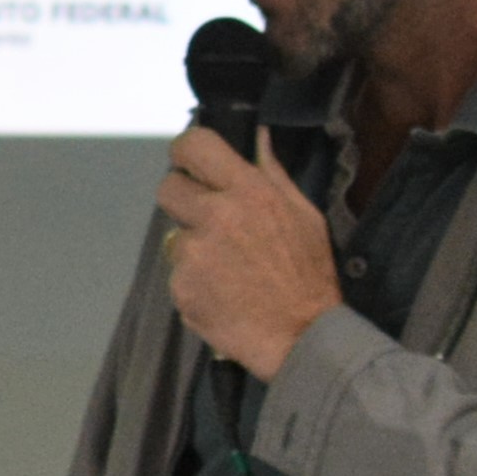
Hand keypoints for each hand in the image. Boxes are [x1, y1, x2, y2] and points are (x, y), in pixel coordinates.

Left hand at [155, 125, 339, 380]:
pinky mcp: (181, 287)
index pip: (193, 146)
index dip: (185, 153)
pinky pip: (178, 274)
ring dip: (193, 249)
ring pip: (174, 237)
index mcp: (249, 191)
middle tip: (207, 221)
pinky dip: (194, 283)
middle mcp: (215, 216)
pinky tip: (222, 293)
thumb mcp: (304, 216)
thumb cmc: (309, 275)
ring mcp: (194, 253)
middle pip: (167, 188)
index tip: (189, 164)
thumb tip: (259, 138)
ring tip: (227, 270)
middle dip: (183, 201)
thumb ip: (273, 175)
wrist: (303, 336)